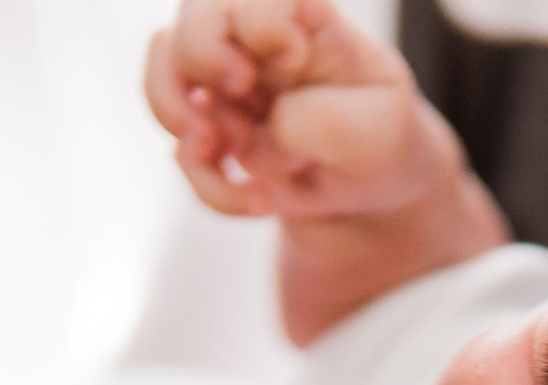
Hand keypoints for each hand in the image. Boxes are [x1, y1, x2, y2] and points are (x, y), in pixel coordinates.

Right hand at [146, 0, 508, 343]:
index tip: (293, 58)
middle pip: (193, 17)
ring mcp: (227, 85)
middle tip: (239, 94)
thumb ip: (326, 119)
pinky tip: (256, 202)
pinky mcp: (211, 130)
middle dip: (200, 58)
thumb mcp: (382, 130)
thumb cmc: (381, 142)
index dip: (264, 24)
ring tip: (214, 153)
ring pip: (165, 72)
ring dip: (178, 117)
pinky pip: (181, 150)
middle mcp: (257, 43)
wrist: (371, 195)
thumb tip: (269, 128)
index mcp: (305, 19)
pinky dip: (211, 185)